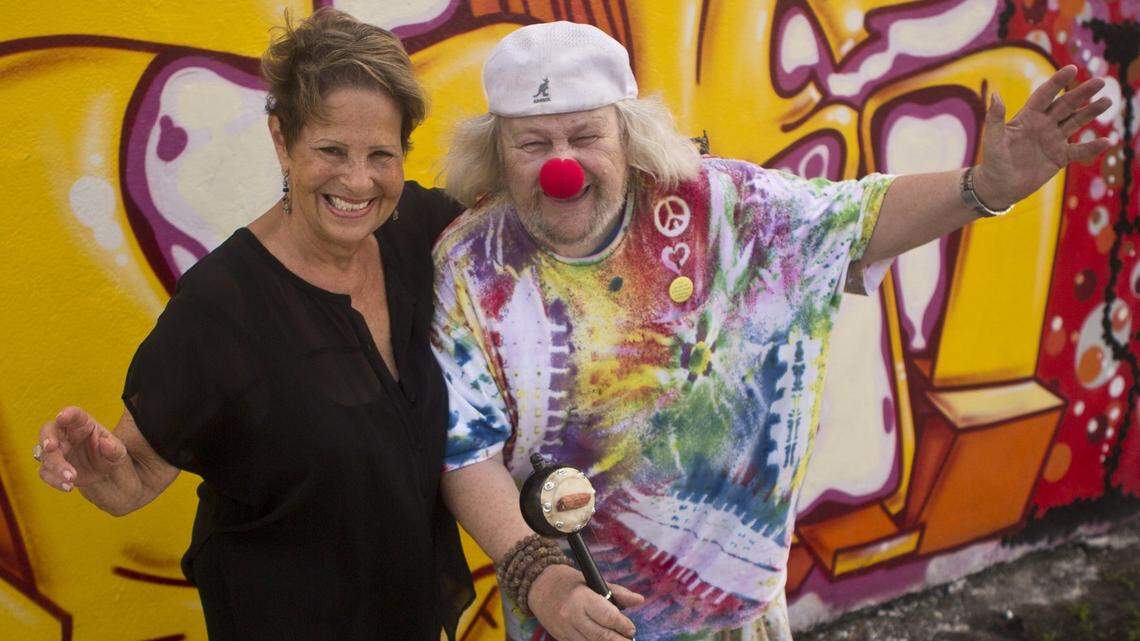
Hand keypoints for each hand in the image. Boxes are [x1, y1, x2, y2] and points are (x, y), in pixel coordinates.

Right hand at [37, 406, 129, 491]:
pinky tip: (68, 487)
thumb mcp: (118, 453)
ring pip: (45, 454)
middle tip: (51, 448)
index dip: (67, 414)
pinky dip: (54, 480)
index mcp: (82, 424)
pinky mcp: (51, 466)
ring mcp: (56, 450)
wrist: (103, 473)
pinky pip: (45, 472)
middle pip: (49, 431)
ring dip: (56, 465)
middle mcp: (65, 434)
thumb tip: (105, 443)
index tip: (61, 417)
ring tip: (72, 478)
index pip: (74, 414)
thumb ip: (114, 448)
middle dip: (47, 438)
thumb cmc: (110, 455)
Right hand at [528, 564, 644, 640]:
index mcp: (582, 597)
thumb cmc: (571, 582)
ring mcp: (565, 628)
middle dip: (619, 640)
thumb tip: (640, 600)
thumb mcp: (593, 581)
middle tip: (628, 640)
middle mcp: (572, 615)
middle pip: (601, 636)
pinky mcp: (560, 637)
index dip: (624, 626)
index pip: (608, 617)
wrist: (539, 586)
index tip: (631, 629)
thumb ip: (618, 593)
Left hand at [974, 64, 1111, 208]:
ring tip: (1108, 100)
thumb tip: (995, 95)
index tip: (1072, 69)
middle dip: (1082, 92)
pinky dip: (1092, 147)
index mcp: (1028, 117)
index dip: (1058, 82)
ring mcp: (1053, 140)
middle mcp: (1044, 125)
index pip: (1045, 95)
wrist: (1000, 186)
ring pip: (1076, 122)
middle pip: (1066, 104)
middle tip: (1100, 81)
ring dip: (1091, 112)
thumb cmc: (993, 161)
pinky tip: (1107, 141)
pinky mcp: (1059, 157)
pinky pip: (1079, 150)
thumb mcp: (993, 140)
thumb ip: (995, 119)